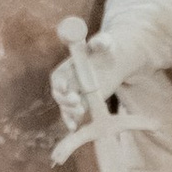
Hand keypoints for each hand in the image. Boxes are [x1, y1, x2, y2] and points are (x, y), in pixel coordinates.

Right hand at [50, 22, 132, 143]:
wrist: (113, 62)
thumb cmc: (106, 49)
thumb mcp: (105, 43)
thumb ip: (101, 42)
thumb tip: (98, 43)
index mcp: (68, 67)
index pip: (58, 77)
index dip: (59, 83)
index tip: (64, 87)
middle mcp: (68, 82)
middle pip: (60, 95)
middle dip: (65, 100)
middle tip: (76, 101)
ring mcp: (74, 94)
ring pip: (66, 107)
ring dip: (69, 112)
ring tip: (80, 112)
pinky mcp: (83, 103)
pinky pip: (74, 115)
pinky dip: (72, 122)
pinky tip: (74, 128)